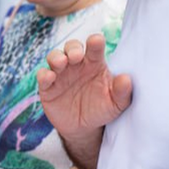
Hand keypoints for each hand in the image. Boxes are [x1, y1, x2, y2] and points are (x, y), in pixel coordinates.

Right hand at [37, 34, 131, 168]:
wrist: (83, 127)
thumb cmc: (102, 109)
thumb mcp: (115, 104)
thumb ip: (122, 92)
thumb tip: (126, 79)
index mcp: (94, 63)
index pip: (94, 47)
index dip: (94, 42)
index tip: (96, 41)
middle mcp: (76, 64)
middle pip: (71, 47)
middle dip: (72, 48)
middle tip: (76, 56)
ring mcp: (60, 74)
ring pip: (54, 57)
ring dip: (56, 57)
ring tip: (61, 63)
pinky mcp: (48, 87)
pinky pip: (42, 76)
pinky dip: (44, 75)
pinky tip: (49, 77)